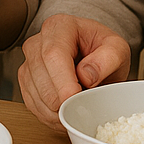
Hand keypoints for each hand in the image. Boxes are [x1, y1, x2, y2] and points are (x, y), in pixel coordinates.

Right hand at [18, 14, 129, 130]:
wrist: (93, 54)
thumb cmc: (102, 49)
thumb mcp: (117, 49)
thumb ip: (108, 59)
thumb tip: (86, 75)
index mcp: (60, 27)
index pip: (53, 55)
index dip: (63, 81)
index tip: (76, 99)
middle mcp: (38, 42)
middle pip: (41, 77)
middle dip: (62, 99)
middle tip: (85, 105)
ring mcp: (29, 62)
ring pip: (36, 94)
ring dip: (58, 110)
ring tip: (79, 107)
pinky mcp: (26, 81)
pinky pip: (33, 105)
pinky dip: (51, 116)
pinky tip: (67, 112)